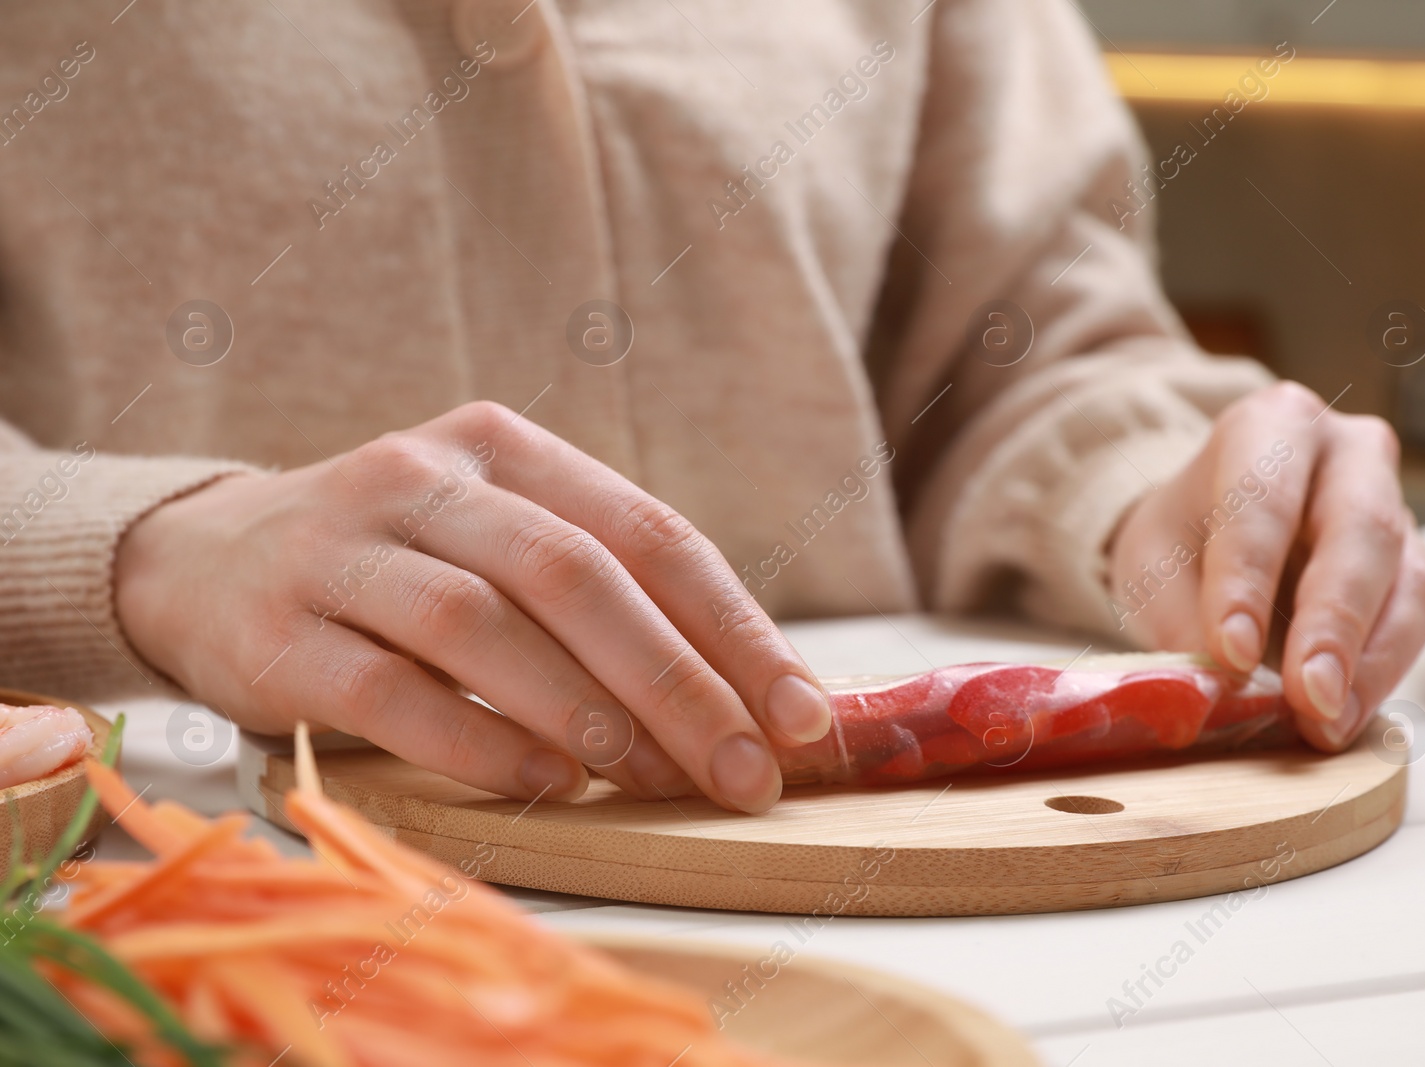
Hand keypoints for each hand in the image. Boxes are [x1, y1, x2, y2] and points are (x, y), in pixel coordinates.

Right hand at [113, 401, 834, 812]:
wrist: (204, 561)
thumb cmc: (400, 566)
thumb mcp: (497, 539)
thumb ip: (604, 596)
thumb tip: (745, 704)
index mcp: (503, 449)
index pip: (647, 533)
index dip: (734, 628)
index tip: (802, 716)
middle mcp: (423, 480)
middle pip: (575, 575)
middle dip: (678, 681)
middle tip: (746, 770)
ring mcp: (343, 550)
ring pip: (482, 623)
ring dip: (585, 707)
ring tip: (655, 778)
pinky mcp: (278, 633)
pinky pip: (391, 690)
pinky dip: (479, 740)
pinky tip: (545, 783)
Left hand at [1106, 381, 1424, 750]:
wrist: (1210, 532)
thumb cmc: (1183, 537)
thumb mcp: (1152, 564)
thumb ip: (1182, 619)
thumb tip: (1221, 687)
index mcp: (1270, 425)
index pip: (1262, 499)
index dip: (1248, 579)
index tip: (1233, 653)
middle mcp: (1348, 451)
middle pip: (1361, 530)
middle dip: (1334, 621)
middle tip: (1309, 695)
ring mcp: (1394, 506)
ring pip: (1407, 581)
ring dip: (1369, 663)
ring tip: (1326, 723)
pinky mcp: (1414, 565)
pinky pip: (1417, 619)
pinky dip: (1382, 675)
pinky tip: (1342, 717)